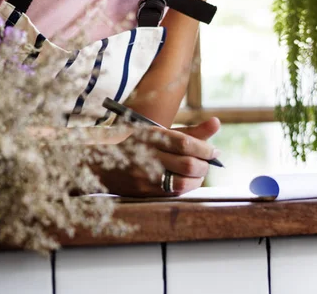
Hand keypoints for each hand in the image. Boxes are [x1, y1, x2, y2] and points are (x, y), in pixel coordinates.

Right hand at [93, 117, 220, 196]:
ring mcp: (145, 176)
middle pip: (187, 164)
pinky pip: (174, 193)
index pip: (184, 142)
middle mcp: (146, 155)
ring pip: (184, 182)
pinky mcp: (144, 192)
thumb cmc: (135, 144)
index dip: (205, 148)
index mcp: (149, 135)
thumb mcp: (158, 132)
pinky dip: (186, 186)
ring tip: (198, 172)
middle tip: (207, 162)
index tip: (214, 151)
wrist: (100, 163)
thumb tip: (217, 123)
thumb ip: (189, 131)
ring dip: (198, 179)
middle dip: (204, 165)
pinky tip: (186, 180)